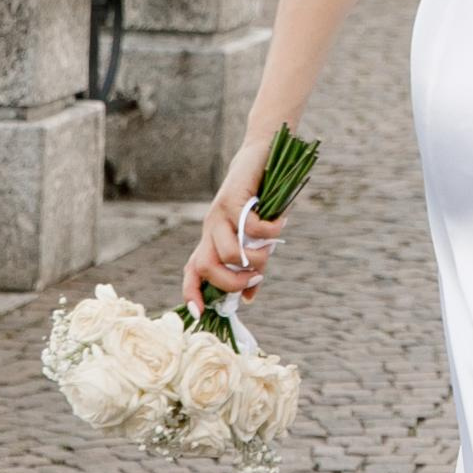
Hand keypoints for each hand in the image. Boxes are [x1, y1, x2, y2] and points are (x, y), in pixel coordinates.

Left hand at [183, 130, 277, 312]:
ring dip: (256, 259)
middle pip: (208, 268)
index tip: (200, 314)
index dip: (192, 294)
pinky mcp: (233, 200)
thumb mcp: (255, 239)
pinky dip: (272, 232)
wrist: (261, 157)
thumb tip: (249, 298)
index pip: (192, 272)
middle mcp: (210, 230)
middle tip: (256, 276)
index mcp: (211, 240)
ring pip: (230, 254)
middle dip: (233, 282)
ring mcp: (219, 215)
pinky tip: (280, 224)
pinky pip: (253, 229)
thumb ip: (251, 266)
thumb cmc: (260, 202)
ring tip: (270, 249)